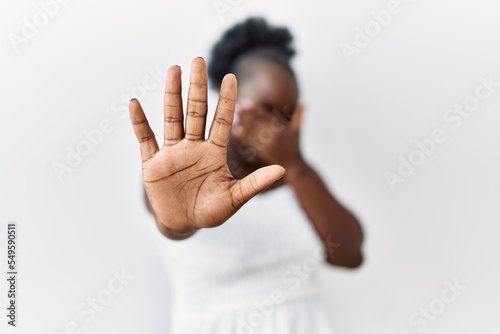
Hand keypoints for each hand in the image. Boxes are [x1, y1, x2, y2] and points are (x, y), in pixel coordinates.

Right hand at [129, 58, 284, 236]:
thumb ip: (254, 184)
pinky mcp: (153, 163)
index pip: (221, 121)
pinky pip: (145, 139)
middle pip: (196, 111)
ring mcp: (172, 153)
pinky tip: (135, 104)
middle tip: (197, 60)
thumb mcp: (233, 199)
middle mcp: (193, 147)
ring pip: (172, 118)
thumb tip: (282, 170)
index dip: (226, 100)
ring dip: (171, 95)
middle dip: (197, 87)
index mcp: (214, 153)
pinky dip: (139, 123)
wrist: (183, 224)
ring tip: (173, 69)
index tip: (231, 77)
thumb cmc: (211, 212)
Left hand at [231, 98, 305, 172]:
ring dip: (244, 123)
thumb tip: (305, 103)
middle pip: (259, 123)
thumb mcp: (297, 132)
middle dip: (247, 114)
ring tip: (234, 116)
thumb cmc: (294, 148)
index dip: (256, 109)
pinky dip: (244, 136)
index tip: (246, 102)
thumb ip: (299, 117)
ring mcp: (269, 145)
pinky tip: (235, 130)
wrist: (294, 168)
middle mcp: (276, 136)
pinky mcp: (263, 153)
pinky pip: (252, 143)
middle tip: (237, 106)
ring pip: (254, 132)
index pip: (267, 116)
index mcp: (283, 129)